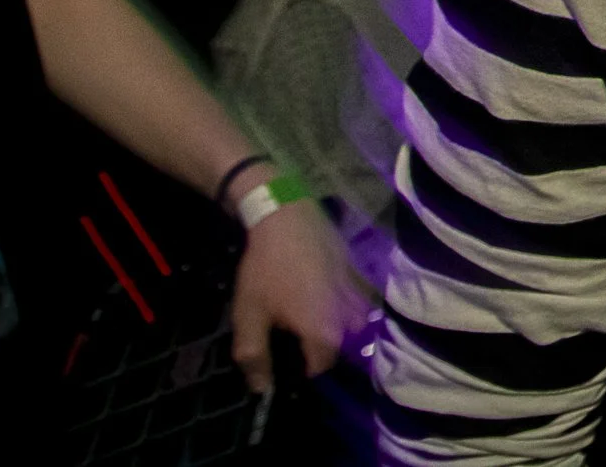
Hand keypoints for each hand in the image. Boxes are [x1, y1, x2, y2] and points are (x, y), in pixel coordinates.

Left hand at [230, 198, 368, 392]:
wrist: (287, 216)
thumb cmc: (266, 270)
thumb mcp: (249, 316)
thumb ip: (254, 357)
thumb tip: (261, 389)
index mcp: (323, 333)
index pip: (318, 368)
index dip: (300, 371)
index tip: (283, 363)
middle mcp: (348, 317)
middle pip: (338, 346)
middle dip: (320, 349)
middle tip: (294, 339)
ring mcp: (356, 293)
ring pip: (352, 324)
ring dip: (336, 328)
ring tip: (311, 320)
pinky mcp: (356, 272)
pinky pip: (354, 300)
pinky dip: (342, 305)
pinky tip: (320, 294)